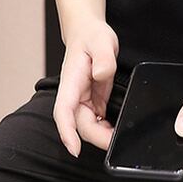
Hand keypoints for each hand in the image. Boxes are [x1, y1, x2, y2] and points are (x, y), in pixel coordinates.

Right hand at [53, 22, 119, 156]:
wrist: (88, 32)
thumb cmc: (91, 36)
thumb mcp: (101, 42)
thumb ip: (103, 59)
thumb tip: (101, 74)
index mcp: (71, 81)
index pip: (63, 110)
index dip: (67, 132)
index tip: (74, 149)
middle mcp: (73, 94)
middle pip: (79, 124)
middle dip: (96, 137)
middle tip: (117, 141)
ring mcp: (81, 99)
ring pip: (87, 125)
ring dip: (101, 135)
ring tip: (119, 136)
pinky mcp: (91, 100)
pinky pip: (95, 121)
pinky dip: (105, 128)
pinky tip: (116, 128)